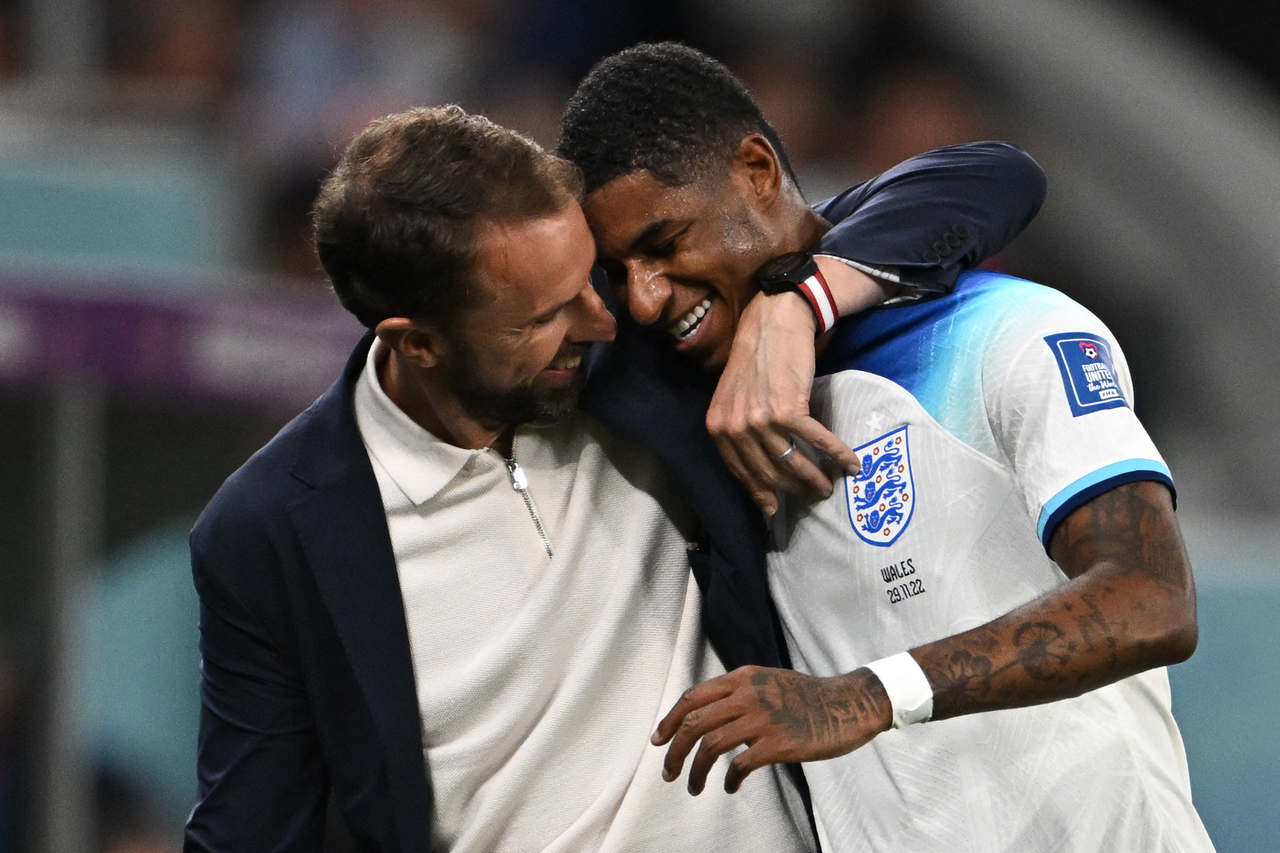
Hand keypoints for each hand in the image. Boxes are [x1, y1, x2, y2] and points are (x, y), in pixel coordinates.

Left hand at [651, 665, 891, 794]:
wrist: (846, 704)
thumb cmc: (805, 698)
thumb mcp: (766, 682)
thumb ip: (737, 694)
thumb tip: (707, 718)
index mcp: (742, 677)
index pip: (692, 698)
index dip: (669, 721)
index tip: (658, 741)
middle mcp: (747, 694)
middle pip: (695, 723)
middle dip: (674, 751)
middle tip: (668, 772)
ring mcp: (763, 717)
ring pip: (711, 746)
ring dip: (696, 771)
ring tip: (694, 787)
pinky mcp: (779, 742)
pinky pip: (740, 765)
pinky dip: (729, 779)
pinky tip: (730, 787)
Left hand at [708, 291, 855, 514]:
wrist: (772, 325)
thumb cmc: (754, 361)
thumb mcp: (732, 399)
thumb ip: (737, 430)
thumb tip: (754, 466)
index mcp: (719, 427)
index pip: (740, 472)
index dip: (760, 493)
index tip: (773, 508)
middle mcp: (737, 428)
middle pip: (769, 473)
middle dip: (792, 490)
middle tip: (811, 497)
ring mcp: (762, 421)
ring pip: (792, 463)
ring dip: (815, 480)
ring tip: (828, 487)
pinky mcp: (790, 410)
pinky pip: (817, 442)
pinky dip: (837, 454)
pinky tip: (851, 464)